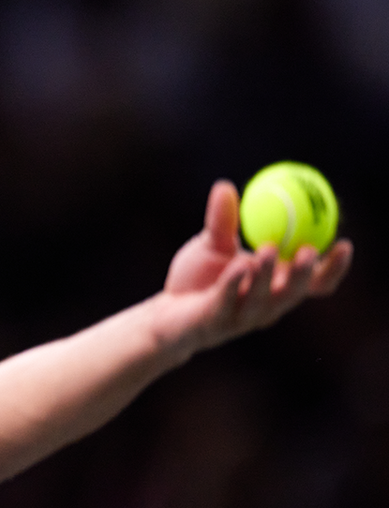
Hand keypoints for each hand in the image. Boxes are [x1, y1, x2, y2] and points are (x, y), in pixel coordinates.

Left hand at [156, 180, 352, 352]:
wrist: (164, 313)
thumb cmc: (197, 280)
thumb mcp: (212, 246)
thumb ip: (223, 221)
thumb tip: (224, 185)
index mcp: (275, 287)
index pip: (314, 284)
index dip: (332, 269)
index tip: (343, 244)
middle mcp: (265, 307)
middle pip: (293, 294)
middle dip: (302, 274)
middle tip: (306, 250)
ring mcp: (240, 318)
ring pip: (261, 300)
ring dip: (266, 275)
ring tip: (266, 249)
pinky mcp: (214, 322)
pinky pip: (226, 302)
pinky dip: (233, 283)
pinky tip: (238, 265)